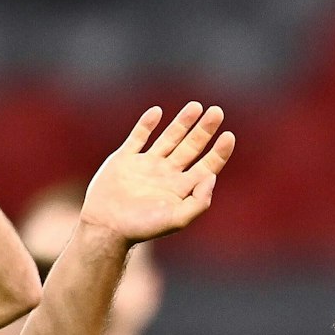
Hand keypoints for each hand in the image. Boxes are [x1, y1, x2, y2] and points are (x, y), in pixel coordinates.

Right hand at [79, 102, 236, 243]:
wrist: (106, 227)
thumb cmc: (141, 227)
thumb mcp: (176, 220)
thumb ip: (198, 201)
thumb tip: (212, 176)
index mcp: (180, 189)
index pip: (206, 166)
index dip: (219, 152)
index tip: (229, 135)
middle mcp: (165, 174)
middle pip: (191, 147)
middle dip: (204, 130)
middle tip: (217, 112)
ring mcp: (145, 165)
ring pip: (169, 138)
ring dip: (183, 122)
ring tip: (196, 106)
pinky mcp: (124, 159)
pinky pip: (138, 137)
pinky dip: (146, 124)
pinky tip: (157, 112)